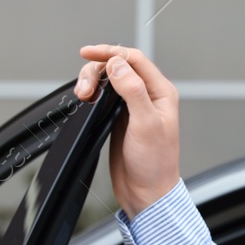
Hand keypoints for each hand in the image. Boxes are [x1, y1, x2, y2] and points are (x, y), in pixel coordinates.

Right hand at [75, 45, 180, 219]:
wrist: (146, 192)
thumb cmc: (154, 164)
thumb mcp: (145, 125)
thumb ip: (133, 92)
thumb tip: (119, 65)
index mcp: (161, 93)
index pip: (134, 59)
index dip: (111, 52)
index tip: (89, 53)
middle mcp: (148, 96)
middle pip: (118, 66)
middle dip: (97, 70)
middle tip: (84, 88)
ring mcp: (133, 107)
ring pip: (109, 80)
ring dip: (92, 82)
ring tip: (83, 96)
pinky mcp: (120, 118)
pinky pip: (104, 96)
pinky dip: (92, 94)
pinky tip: (86, 101)